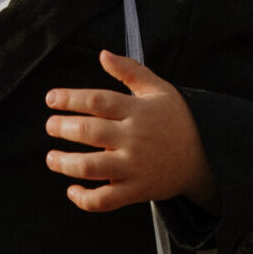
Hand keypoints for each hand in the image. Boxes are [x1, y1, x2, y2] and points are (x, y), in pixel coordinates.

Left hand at [43, 51, 216, 212]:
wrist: (202, 161)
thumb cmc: (176, 122)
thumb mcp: (160, 90)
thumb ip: (131, 70)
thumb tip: (103, 54)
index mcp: (137, 111)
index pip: (97, 101)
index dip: (70, 98)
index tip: (51, 98)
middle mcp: (134, 138)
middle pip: (90, 131)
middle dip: (63, 128)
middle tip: (51, 126)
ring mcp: (134, 167)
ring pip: (90, 166)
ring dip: (64, 163)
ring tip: (51, 157)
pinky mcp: (135, 191)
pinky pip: (104, 200)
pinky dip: (84, 198)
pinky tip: (72, 189)